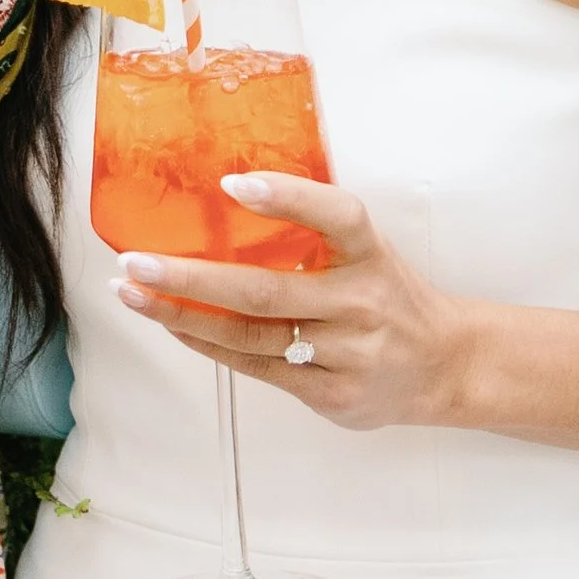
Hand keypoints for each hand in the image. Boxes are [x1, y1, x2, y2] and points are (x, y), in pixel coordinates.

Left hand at [115, 173, 473, 431]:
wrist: (444, 365)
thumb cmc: (387, 296)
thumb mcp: (366, 251)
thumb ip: (314, 231)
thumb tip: (225, 198)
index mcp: (370, 254)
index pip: (336, 216)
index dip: (286, 197)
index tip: (231, 183)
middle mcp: (360, 303)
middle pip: (264, 291)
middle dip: (190, 277)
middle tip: (135, 261)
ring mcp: (347, 354)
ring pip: (249, 337)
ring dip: (182, 315)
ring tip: (133, 294)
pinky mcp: (332, 394)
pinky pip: (256, 368)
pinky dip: (208, 345)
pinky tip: (174, 325)